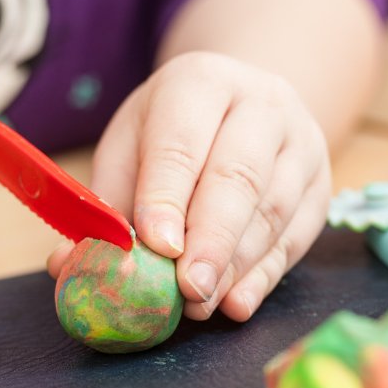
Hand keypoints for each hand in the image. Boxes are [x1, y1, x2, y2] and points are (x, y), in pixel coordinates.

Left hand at [49, 52, 331, 321]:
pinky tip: (237, 303)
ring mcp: (301, 143)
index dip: (168, 196)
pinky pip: (296, 236)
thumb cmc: (174, 132)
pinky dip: (265, 276)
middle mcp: (261, 104)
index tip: (156, 246)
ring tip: (201, 305)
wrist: (246, 105)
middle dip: (210, 240)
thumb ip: (106, 204)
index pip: (182, 143)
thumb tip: (66, 264)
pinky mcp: (321, 185)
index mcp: (200, 82)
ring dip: (234, 266)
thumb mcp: (131, 147)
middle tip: (186, 290)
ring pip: (272, 210)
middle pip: (238, 176)